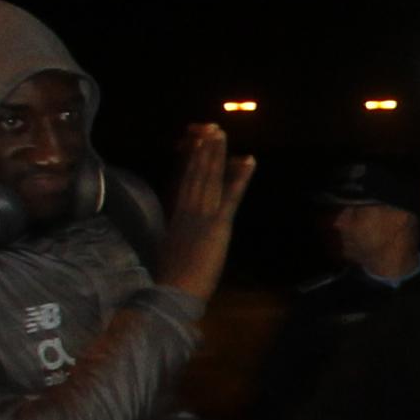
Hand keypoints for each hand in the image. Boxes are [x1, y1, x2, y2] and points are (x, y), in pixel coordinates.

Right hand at [159, 123, 251, 298]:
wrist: (173, 291)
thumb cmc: (170, 279)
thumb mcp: (170, 251)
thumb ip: (177, 236)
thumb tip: (178, 232)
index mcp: (176, 217)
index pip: (184, 182)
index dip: (190, 161)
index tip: (194, 142)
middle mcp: (187, 210)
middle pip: (195, 174)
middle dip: (203, 150)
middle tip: (210, 127)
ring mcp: (202, 215)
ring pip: (209, 178)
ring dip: (216, 155)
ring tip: (220, 133)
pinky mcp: (217, 225)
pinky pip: (231, 196)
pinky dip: (240, 177)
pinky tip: (248, 160)